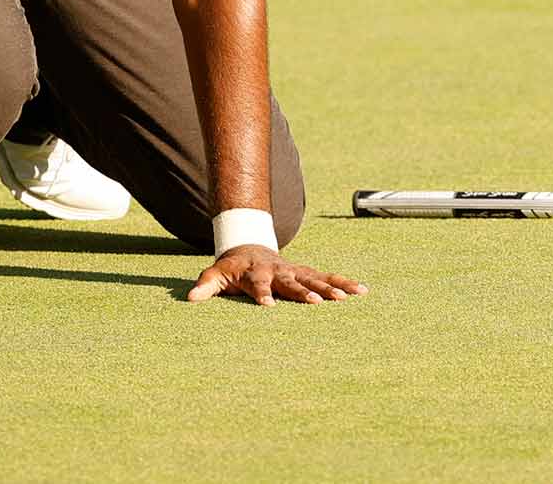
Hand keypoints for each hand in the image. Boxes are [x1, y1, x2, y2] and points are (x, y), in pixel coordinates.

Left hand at [187, 245, 367, 305]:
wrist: (249, 246)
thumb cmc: (231, 268)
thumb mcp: (215, 274)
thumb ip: (206, 285)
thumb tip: (190, 298)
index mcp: (256, 272)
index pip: (258, 284)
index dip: (262, 294)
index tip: (268, 306)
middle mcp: (279, 270)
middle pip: (293, 282)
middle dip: (304, 292)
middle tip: (317, 303)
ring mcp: (295, 270)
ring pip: (315, 278)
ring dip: (330, 288)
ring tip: (346, 298)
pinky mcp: (307, 272)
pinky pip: (328, 277)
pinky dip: (345, 283)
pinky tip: (362, 291)